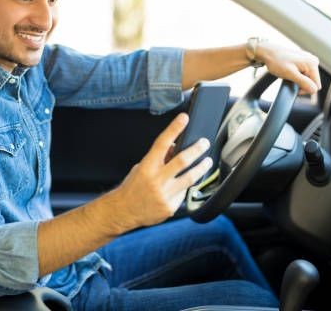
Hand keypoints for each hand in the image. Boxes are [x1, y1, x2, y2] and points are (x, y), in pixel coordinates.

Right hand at [112, 113, 211, 230]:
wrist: (123, 211)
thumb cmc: (132, 188)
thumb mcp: (141, 168)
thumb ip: (158, 159)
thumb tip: (174, 148)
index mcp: (147, 167)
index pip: (162, 143)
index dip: (174, 129)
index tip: (184, 119)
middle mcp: (156, 179)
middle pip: (182, 161)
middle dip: (197, 150)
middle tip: (204, 143)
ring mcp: (164, 194)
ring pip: (190, 178)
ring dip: (201, 168)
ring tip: (207, 161)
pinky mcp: (170, 207)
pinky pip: (183, 194)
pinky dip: (185, 188)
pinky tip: (184, 186)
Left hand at [256, 41, 321, 94]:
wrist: (268, 52)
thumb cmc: (277, 62)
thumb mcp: (290, 74)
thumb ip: (303, 82)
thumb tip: (314, 90)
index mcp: (313, 64)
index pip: (316, 86)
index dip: (304, 89)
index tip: (293, 86)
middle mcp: (313, 61)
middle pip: (312, 83)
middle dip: (301, 85)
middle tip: (289, 80)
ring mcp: (309, 61)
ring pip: (307, 79)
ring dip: (298, 81)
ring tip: (288, 75)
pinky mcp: (304, 61)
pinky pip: (304, 74)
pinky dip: (297, 76)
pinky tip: (289, 72)